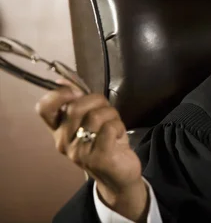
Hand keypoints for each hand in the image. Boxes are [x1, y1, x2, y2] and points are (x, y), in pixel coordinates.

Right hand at [36, 80, 147, 220]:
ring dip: (113, 115)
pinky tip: (119, 136)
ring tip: (114, 126)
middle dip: (98, 101)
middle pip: (77, 107)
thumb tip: (63, 80)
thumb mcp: (90, 121)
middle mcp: (64, 142)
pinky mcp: (98, 158)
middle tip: (107, 111)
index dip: (59, 94)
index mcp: (59, 131)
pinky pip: (109, 128)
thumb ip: (79, 102)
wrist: (118, 176)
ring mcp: (79, 152)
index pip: (45, 109)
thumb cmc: (105, 143)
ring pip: (97, 116)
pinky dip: (119, 126)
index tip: (75, 92)